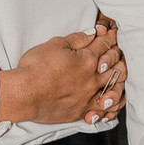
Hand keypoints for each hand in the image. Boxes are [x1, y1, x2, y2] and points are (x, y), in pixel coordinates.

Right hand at [0, 25, 126, 124]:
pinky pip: (105, 110)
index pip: (105, 45)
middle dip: (118, 57)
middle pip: (116, 66)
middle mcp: (93, 79)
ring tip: (118, 76)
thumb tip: (92, 33)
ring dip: (119, 80)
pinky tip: (111, 101)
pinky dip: (111, 105)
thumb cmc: (35, 68)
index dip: (109, 37)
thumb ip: (76, 38)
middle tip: (116, 53)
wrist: (24, 94)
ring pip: (115, 88)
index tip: (111, 34)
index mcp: (87, 59)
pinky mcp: (82, 110)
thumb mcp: (54, 44)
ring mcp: (89, 96)